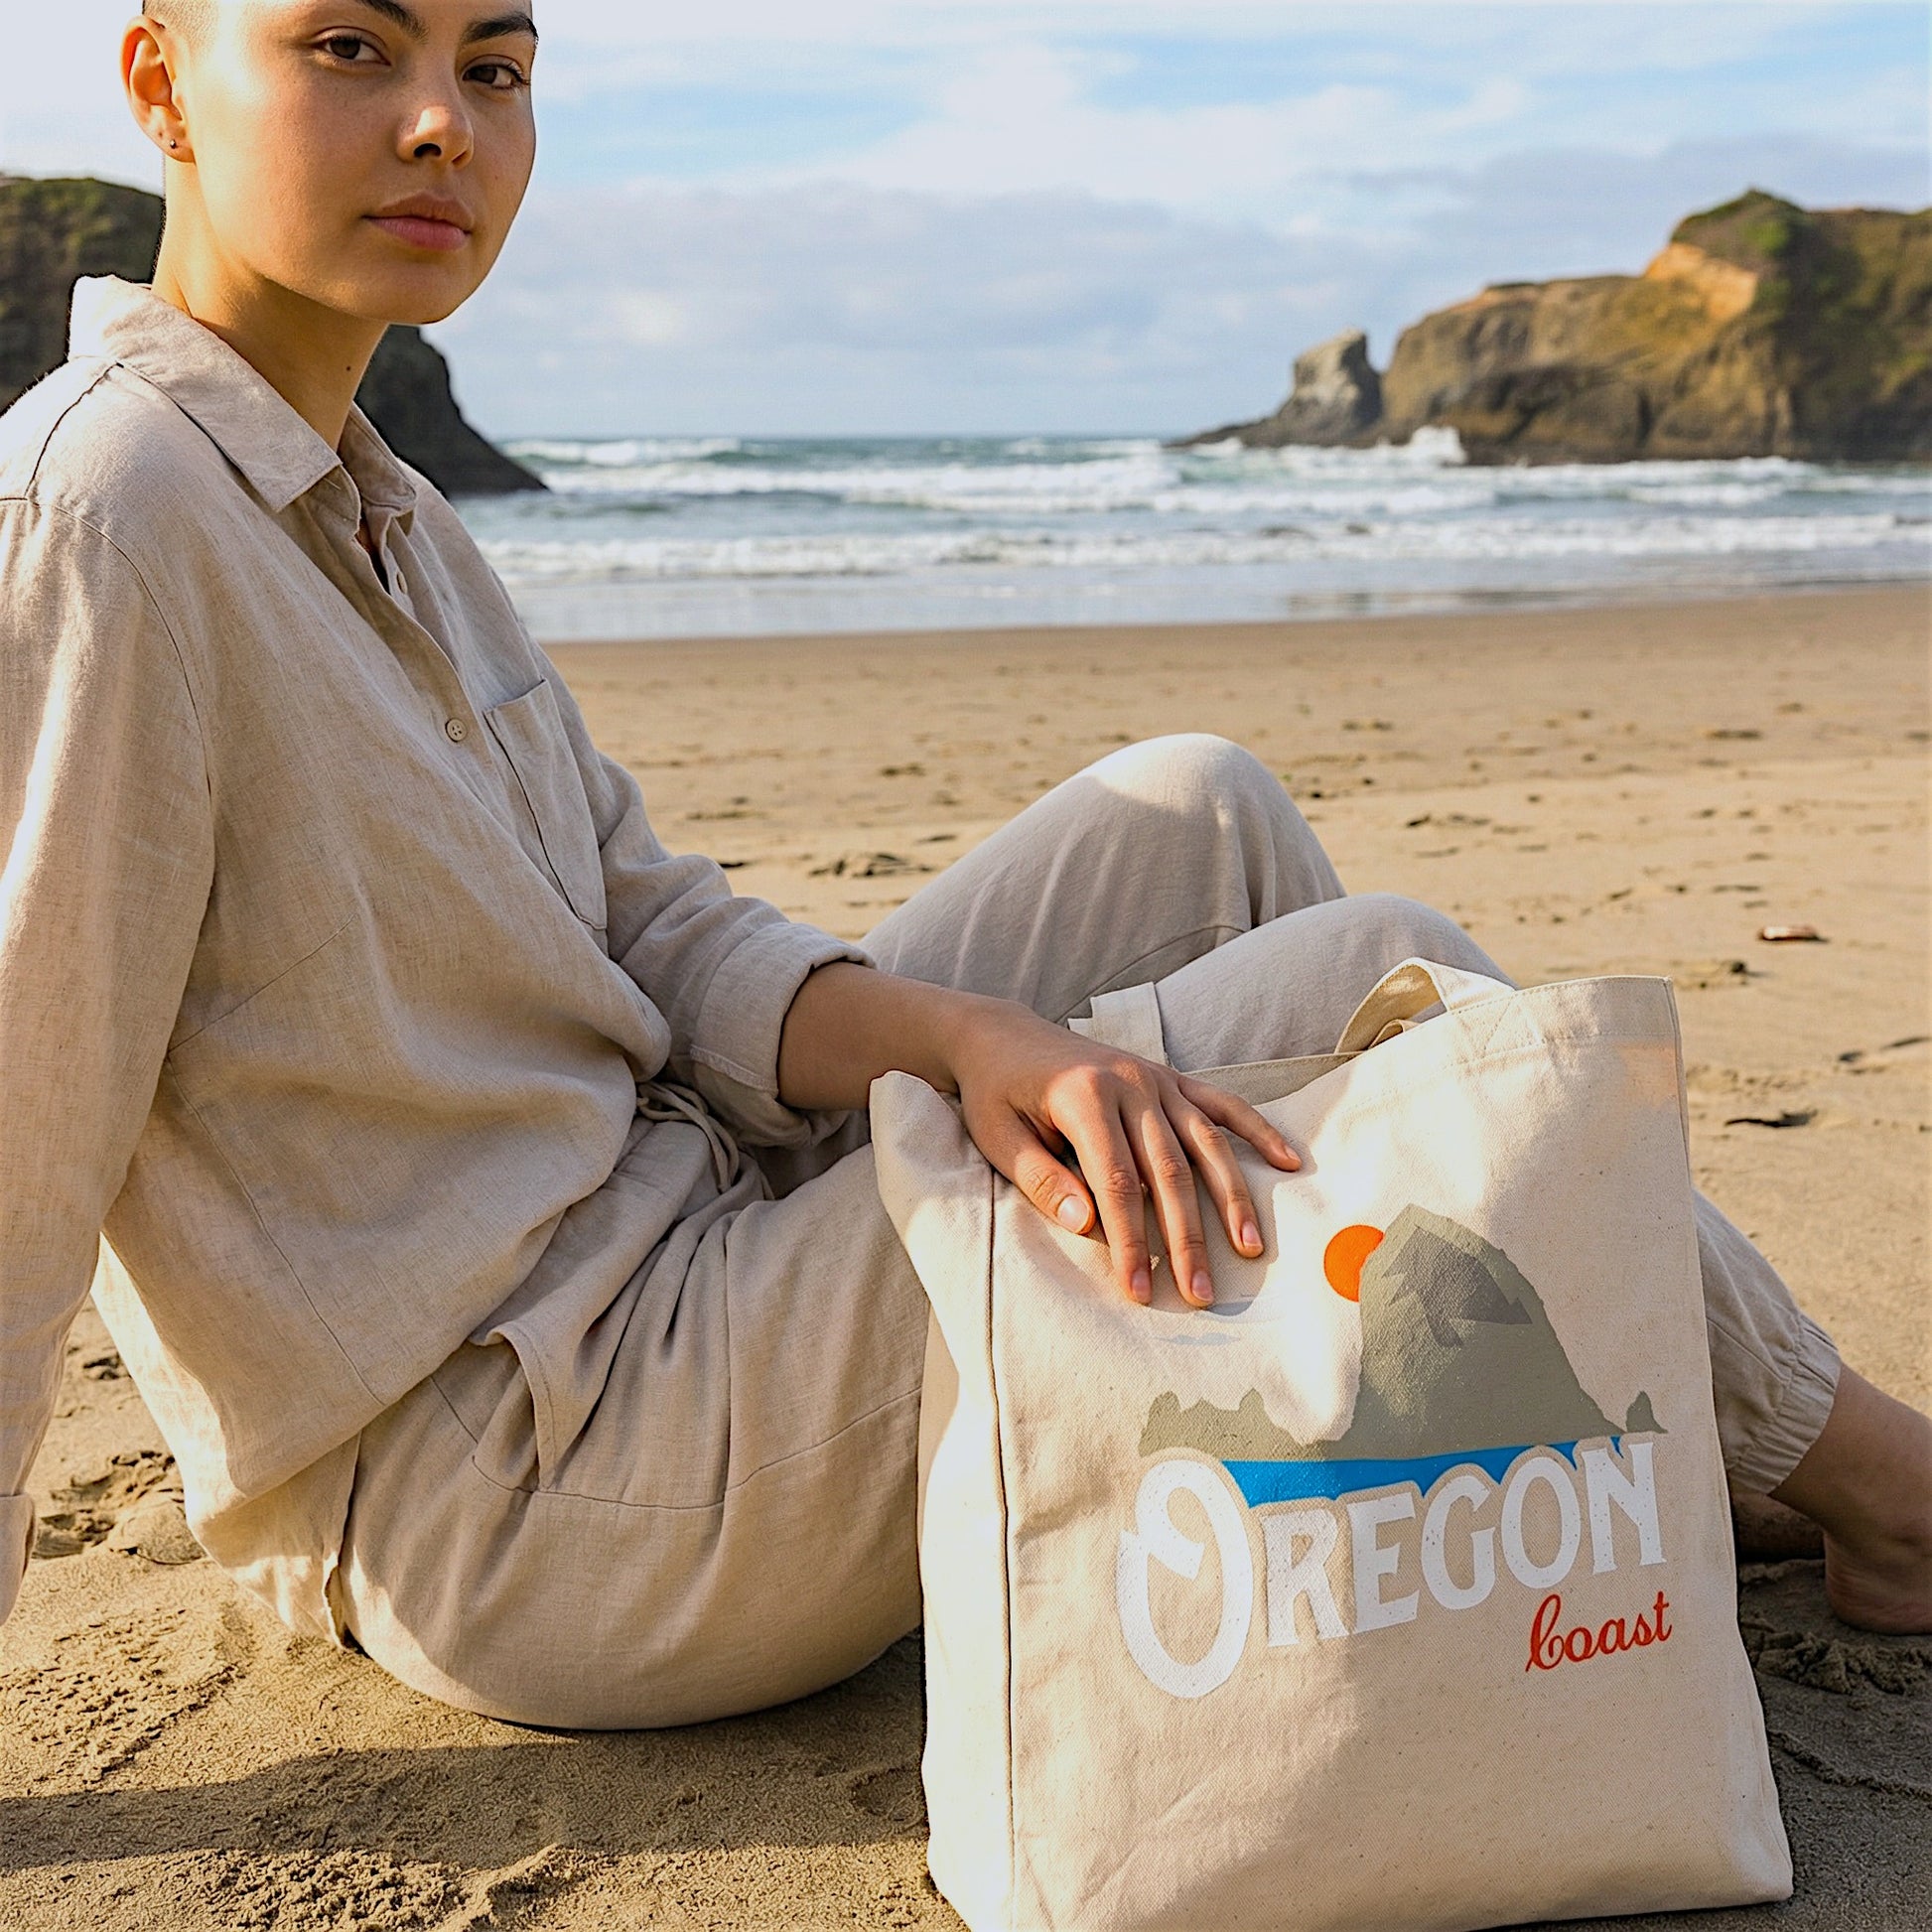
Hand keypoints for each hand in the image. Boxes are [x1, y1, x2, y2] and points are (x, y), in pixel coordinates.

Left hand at [944, 997, 1298, 1307]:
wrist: (1001, 1036)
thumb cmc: (994, 1093)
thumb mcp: (997, 1136)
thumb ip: (1041, 1180)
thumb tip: (1087, 1226)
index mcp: (1083, 1097)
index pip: (1117, 1183)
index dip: (1131, 1240)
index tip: (1139, 1289)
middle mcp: (1128, 1083)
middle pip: (1169, 1171)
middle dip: (1185, 1238)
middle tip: (1200, 1294)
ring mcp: (1153, 1078)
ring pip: (1204, 1143)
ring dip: (1230, 1198)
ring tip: (1250, 1248)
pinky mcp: (1167, 1077)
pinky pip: (1220, 1104)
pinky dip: (1256, 1130)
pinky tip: (1287, 1161)